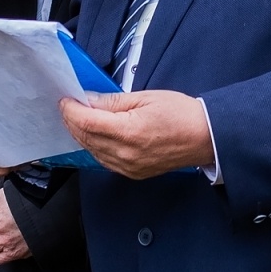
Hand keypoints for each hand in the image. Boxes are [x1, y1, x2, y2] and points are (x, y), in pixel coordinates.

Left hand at [60, 91, 214, 179]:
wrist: (205, 138)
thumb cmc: (181, 114)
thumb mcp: (145, 98)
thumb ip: (113, 101)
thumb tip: (89, 100)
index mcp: (129, 132)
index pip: (87, 122)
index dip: (71, 110)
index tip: (65, 100)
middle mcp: (126, 154)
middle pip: (85, 138)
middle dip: (72, 121)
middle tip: (68, 105)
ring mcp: (128, 167)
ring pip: (91, 151)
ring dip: (80, 134)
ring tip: (77, 118)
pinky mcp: (132, 173)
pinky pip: (104, 160)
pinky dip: (93, 146)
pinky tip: (93, 135)